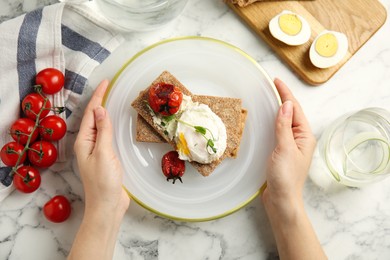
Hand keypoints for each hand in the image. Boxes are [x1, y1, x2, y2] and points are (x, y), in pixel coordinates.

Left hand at [74, 80, 129, 218]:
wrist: (107, 205)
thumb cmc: (103, 182)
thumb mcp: (103, 153)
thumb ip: (103, 131)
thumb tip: (101, 110)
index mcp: (84, 141)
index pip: (92, 113)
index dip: (98, 96)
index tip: (106, 82)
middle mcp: (88, 144)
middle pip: (94, 117)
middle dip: (100, 100)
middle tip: (108, 85)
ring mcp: (97, 150)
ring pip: (100, 126)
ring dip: (105, 112)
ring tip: (111, 99)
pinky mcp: (106, 157)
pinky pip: (106, 135)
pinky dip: (110, 125)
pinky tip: (114, 124)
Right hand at [261, 79, 326, 259]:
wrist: (282, 200)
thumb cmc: (285, 177)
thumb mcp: (284, 149)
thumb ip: (284, 126)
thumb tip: (286, 105)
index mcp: (305, 136)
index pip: (295, 109)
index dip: (286, 94)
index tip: (276, 81)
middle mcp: (300, 139)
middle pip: (292, 113)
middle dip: (283, 98)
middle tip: (272, 85)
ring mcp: (291, 146)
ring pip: (285, 122)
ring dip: (278, 109)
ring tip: (270, 97)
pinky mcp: (282, 152)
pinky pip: (279, 131)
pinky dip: (273, 122)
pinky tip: (267, 120)